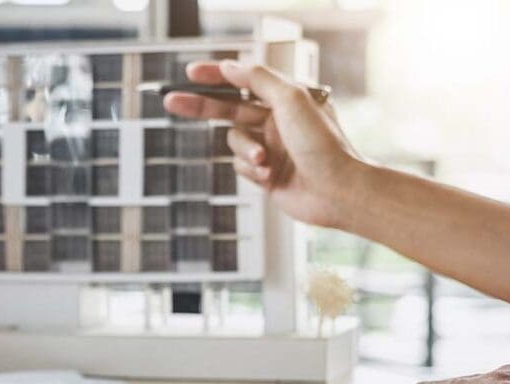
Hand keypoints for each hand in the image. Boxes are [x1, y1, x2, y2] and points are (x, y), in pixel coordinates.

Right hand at [163, 60, 362, 228]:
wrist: (336, 191)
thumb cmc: (322, 145)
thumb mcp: (291, 100)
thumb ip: (259, 80)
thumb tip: (232, 66)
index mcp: (286, 98)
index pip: (243, 80)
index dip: (216, 75)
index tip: (191, 73)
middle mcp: (277, 120)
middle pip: (228, 108)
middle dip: (201, 106)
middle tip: (172, 101)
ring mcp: (270, 147)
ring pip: (233, 142)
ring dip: (245, 151)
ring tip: (266, 161)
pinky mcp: (265, 172)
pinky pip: (240, 166)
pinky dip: (251, 170)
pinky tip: (271, 176)